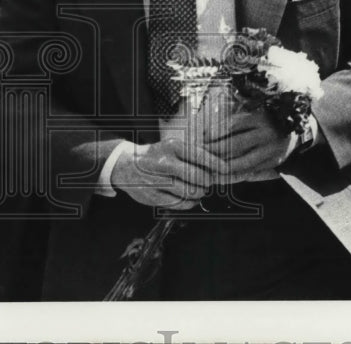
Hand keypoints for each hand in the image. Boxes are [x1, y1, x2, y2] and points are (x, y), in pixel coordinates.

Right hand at [110, 139, 228, 209]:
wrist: (126, 165)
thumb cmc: (155, 156)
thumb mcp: (171, 147)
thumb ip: (192, 155)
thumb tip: (216, 167)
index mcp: (171, 147)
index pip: (199, 155)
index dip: (215, 164)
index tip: (225, 169)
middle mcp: (164, 163)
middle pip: (196, 176)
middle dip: (207, 181)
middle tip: (209, 182)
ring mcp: (157, 181)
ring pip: (188, 192)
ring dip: (199, 193)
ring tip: (200, 190)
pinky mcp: (153, 196)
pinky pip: (178, 204)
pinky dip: (189, 203)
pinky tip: (191, 199)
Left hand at [204, 110, 297, 183]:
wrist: (296, 133)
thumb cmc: (267, 121)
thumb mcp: (254, 115)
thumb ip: (235, 121)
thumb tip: (207, 130)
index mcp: (260, 117)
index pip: (232, 124)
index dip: (215, 131)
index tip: (202, 137)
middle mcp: (266, 133)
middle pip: (235, 144)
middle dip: (215, 150)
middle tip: (201, 153)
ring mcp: (271, 149)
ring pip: (243, 161)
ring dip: (223, 166)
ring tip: (209, 167)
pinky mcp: (273, 162)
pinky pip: (252, 171)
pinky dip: (236, 174)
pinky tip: (223, 174)